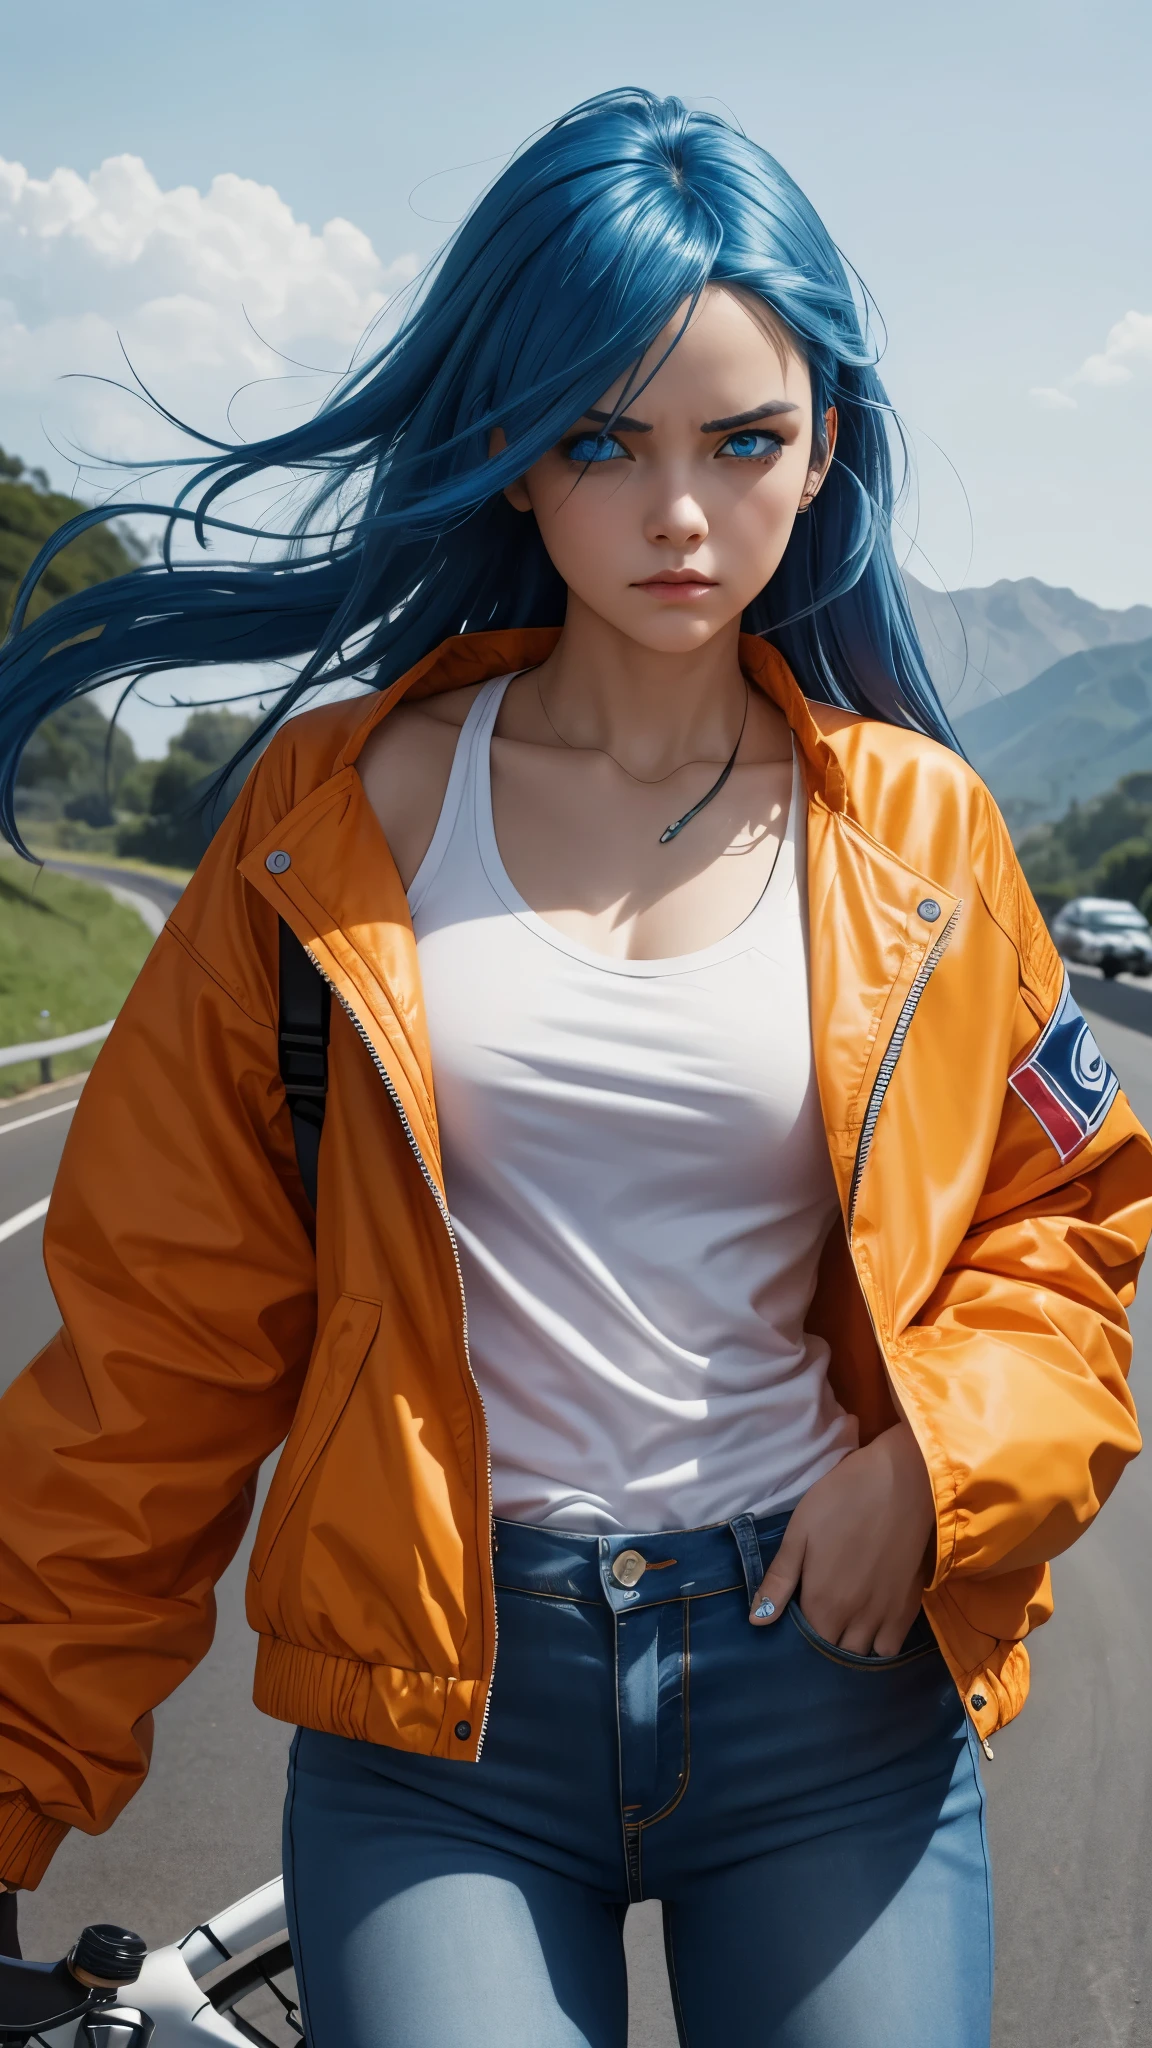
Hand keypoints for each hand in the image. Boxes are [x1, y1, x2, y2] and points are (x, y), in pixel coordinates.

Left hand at [750, 1422, 935, 1656]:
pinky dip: (879, 1643)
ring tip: (842, 1622)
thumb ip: (780, 1579)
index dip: (797, 1635)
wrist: (904, 1482)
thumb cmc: (843, 1499)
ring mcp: (884, 1616)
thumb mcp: (800, 1532)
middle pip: (834, 1652)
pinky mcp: (909, 1607)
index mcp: (822, 1602)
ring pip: (862, 1654)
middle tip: (818, 1615)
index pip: (805, 1643)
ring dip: (849, 1646)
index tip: (795, 1616)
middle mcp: (854, 1619)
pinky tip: (870, 1621)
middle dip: (823, 1642)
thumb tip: (756, 1621)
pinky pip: (891, 1646)